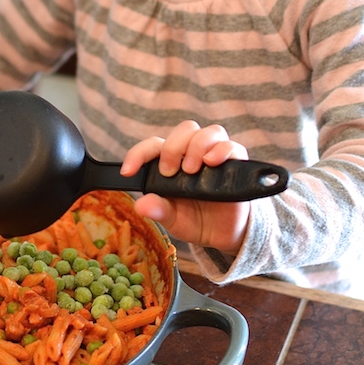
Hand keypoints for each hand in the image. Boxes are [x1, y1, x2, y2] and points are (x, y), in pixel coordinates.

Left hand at [120, 121, 250, 251]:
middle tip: (170, 172)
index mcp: (171, 162)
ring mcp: (215, 156)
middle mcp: (193, 153)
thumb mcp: (173, 220)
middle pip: (184, 130)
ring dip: (198, 146)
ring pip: (208, 132)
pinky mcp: (236, 163)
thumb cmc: (195, 220)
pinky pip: (232, 146)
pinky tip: (213, 162)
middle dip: (173, 147)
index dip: (138, 154)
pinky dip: (222, 150)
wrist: (225, 234)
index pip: (153, 146)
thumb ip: (158, 210)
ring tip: (192, 170)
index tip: (128, 171)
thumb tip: (141, 205)